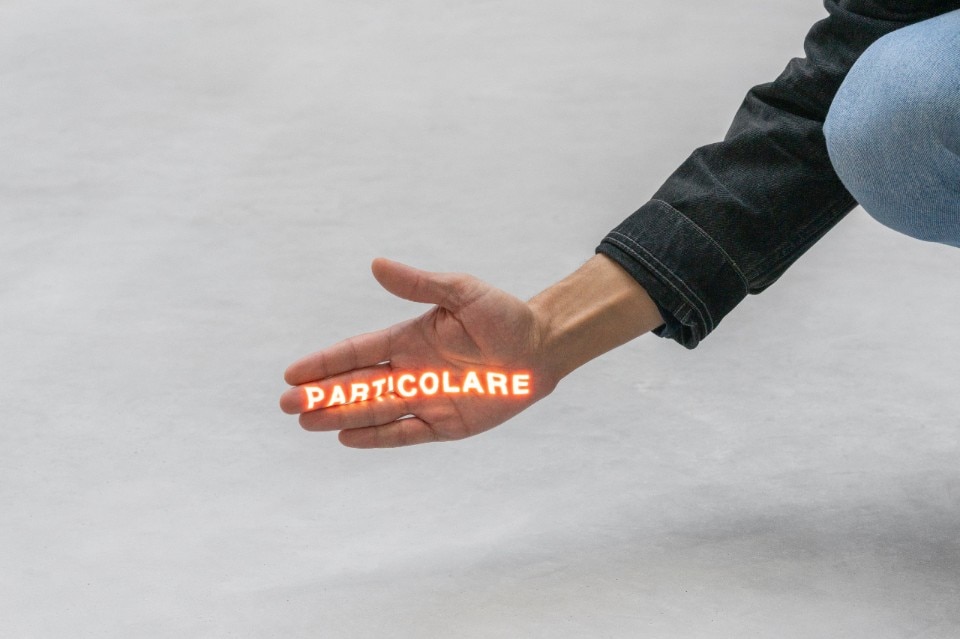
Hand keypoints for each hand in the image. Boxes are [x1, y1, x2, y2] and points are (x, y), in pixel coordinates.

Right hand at [280, 258, 558, 447]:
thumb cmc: (503, 315)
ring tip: (306, 422)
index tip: (293, 373)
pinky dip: (377, 437)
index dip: (325, 363)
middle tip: (288, 404)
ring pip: (374, 410)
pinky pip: (405, 433)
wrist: (541, 348)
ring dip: (340, 416)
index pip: (357, 352)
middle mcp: (410, 370)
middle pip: (357, 385)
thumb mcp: (461, 292)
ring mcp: (425, 399)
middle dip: (322, 394)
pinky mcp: (445, 424)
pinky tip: (347, 438)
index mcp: (408, 338)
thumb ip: (419, 284)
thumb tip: (376, 265)